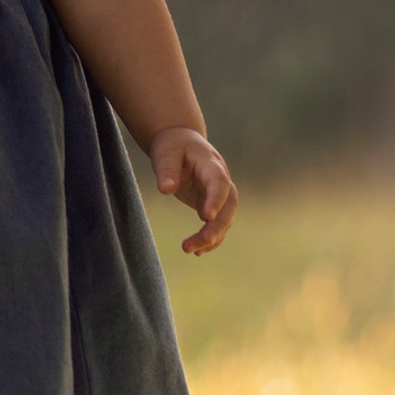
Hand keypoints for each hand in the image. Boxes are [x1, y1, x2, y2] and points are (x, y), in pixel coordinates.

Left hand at [143, 127, 237, 255]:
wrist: (180, 142)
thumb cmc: (172, 146)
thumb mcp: (165, 153)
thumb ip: (166, 170)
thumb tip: (166, 190)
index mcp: (210, 163)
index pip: (219, 183)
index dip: (216, 200)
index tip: (206, 217)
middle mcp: (220, 179)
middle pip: (229, 205)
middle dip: (218, 225)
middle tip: (203, 241)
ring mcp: (219, 193)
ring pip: (225, 218)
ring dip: (211, 237)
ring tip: (189, 250)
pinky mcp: (212, 204)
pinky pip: (216, 224)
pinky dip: (210, 239)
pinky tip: (197, 252)